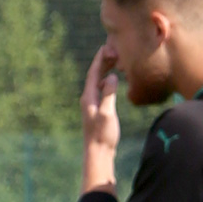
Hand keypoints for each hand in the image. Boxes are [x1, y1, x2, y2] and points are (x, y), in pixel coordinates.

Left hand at [80, 44, 120, 186]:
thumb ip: (109, 94)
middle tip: (113, 50)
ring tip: (114, 61)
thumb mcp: (107, 113)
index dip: (100, 59)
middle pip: (94, 75)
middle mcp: (88, 99)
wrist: (98, 154)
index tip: (106, 47)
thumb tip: (112, 77)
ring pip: (97, 82)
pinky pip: (100, 89)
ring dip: (105, 70)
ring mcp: (91, 105)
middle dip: (103, 62)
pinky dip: (106, 81)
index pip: (93, 73)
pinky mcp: (96, 111)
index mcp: (88, 97)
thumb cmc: (102, 135)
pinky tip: (112, 81)